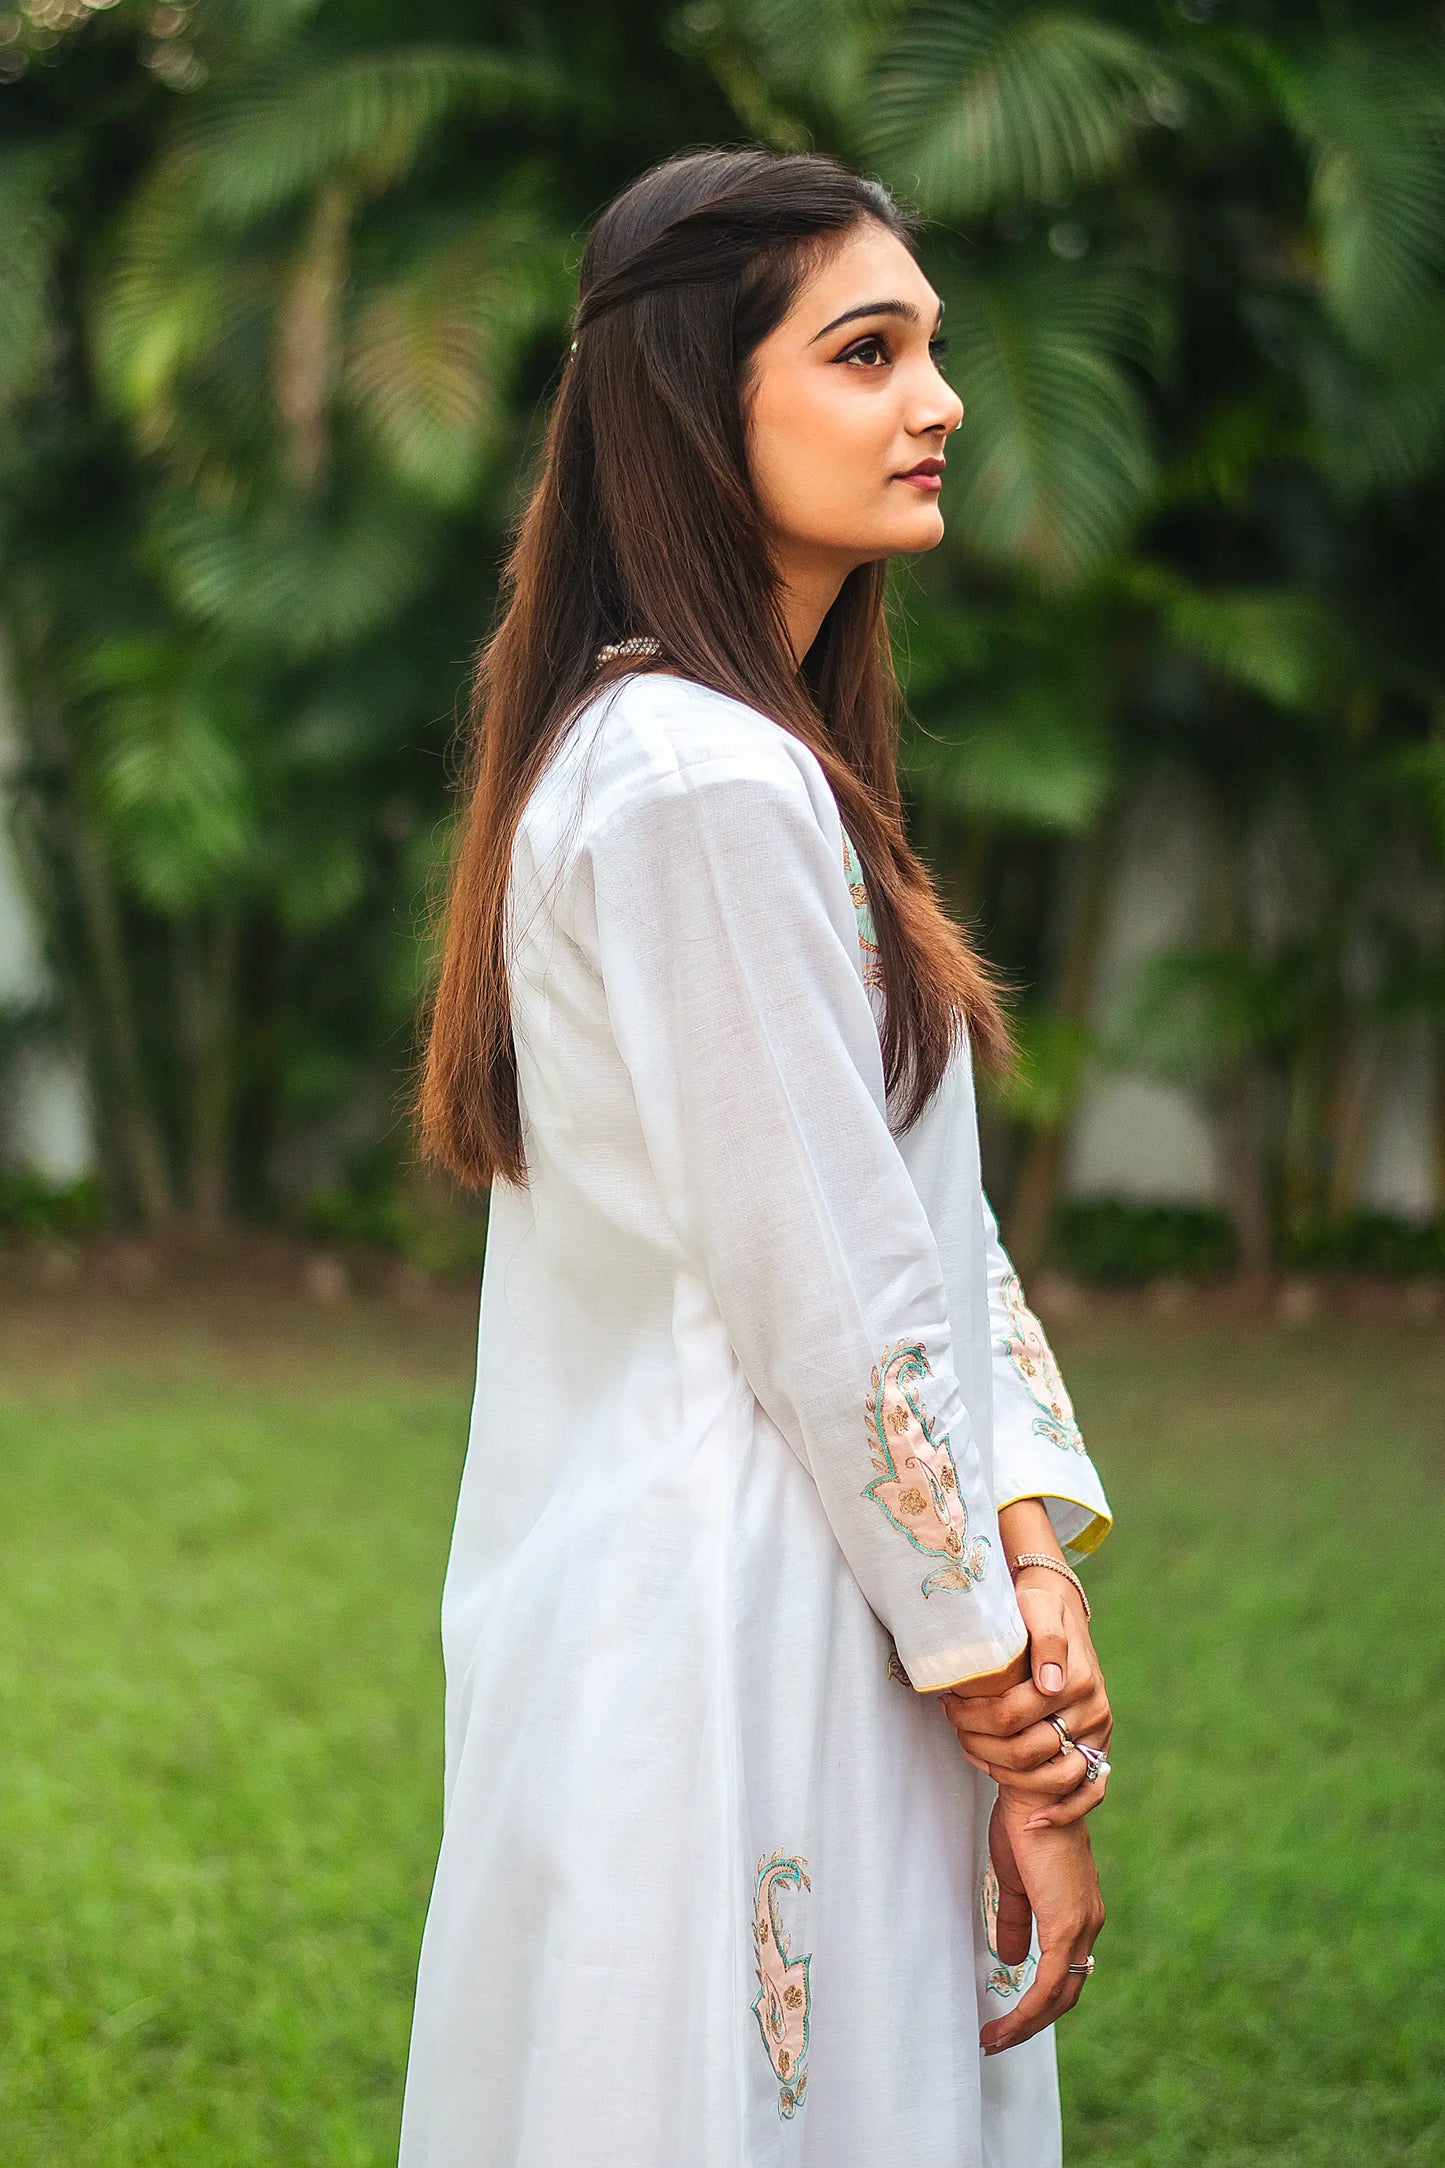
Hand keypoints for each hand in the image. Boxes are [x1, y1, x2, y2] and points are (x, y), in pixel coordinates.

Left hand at [942, 1571, 1111, 1827]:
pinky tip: (1034, 1820)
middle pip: (1026, 1750)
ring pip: (1052, 1778)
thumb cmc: (1038, 1608)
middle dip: (978, 1742)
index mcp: (1076, 1678)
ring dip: (1004, 1774)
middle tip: (953, 1724)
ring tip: (971, 1750)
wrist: (1059, 1610)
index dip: (973, 1715)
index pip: (1012, 1714)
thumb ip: (1046, 1639)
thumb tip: (1049, 1684)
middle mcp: (1092, 1710)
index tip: (948, 1702)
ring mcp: (1096, 1734)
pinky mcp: (1096, 1749)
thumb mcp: (1039, 1607)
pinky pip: (1089, 1793)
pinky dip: (1064, 1811)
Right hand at [979, 1790, 1104, 2054]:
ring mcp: (1082, 1924)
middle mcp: (1089, 1922)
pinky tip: (1007, 2023)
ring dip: (1028, 2023)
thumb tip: (1010, 1960)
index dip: (1038, 2002)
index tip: (1007, 2018)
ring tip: (996, 2039)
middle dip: (1033, 2022)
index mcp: (1078, 1911)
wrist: (1033, 1792)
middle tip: (999, 2039)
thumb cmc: (1022, 1825)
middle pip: (1067, 1993)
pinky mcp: (1067, 1923)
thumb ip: (1016, 1920)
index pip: (1066, 1972)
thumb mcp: (1014, 1881)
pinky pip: (1052, 1982)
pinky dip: (1029, 2009)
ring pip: (1062, 1994)